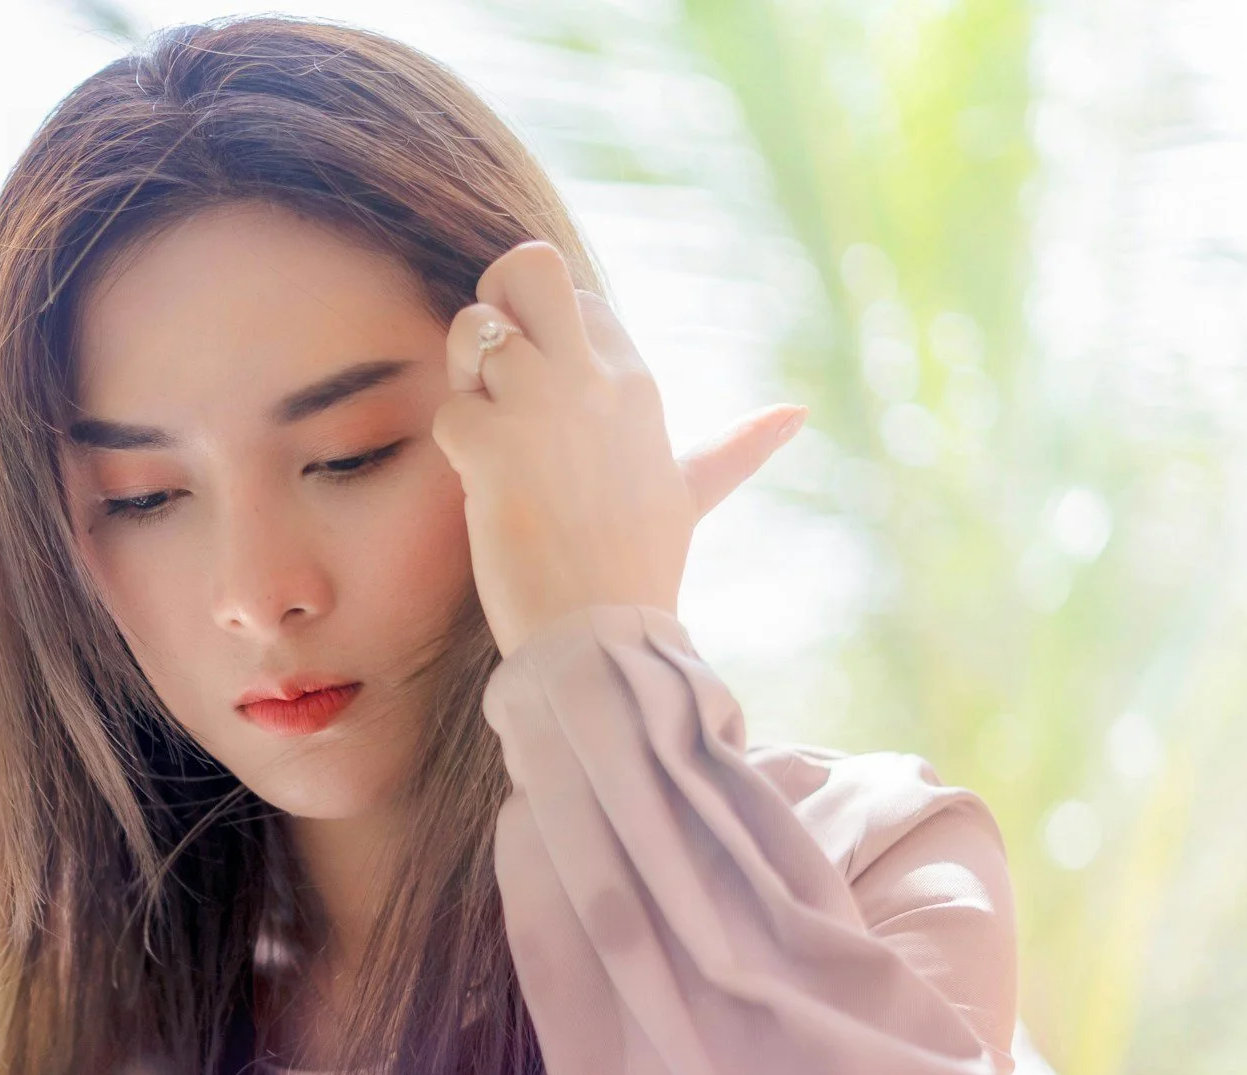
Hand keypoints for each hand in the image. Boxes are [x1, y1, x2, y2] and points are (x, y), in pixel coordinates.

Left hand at [428, 239, 805, 654]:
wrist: (603, 635)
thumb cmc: (637, 569)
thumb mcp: (689, 494)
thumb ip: (735, 450)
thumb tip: (796, 415)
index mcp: (637, 382)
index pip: (576, 298)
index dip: (543, 333)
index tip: (544, 399)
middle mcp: (593, 379)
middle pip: (528, 266)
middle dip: (493, 304)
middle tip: (488, 372)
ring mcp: (544, 407)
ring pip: (473, 326)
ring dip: (463, 379)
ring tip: (485, 439)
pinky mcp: (495, 446)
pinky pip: (450, 408)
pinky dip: (453, 447)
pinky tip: (482, 489)